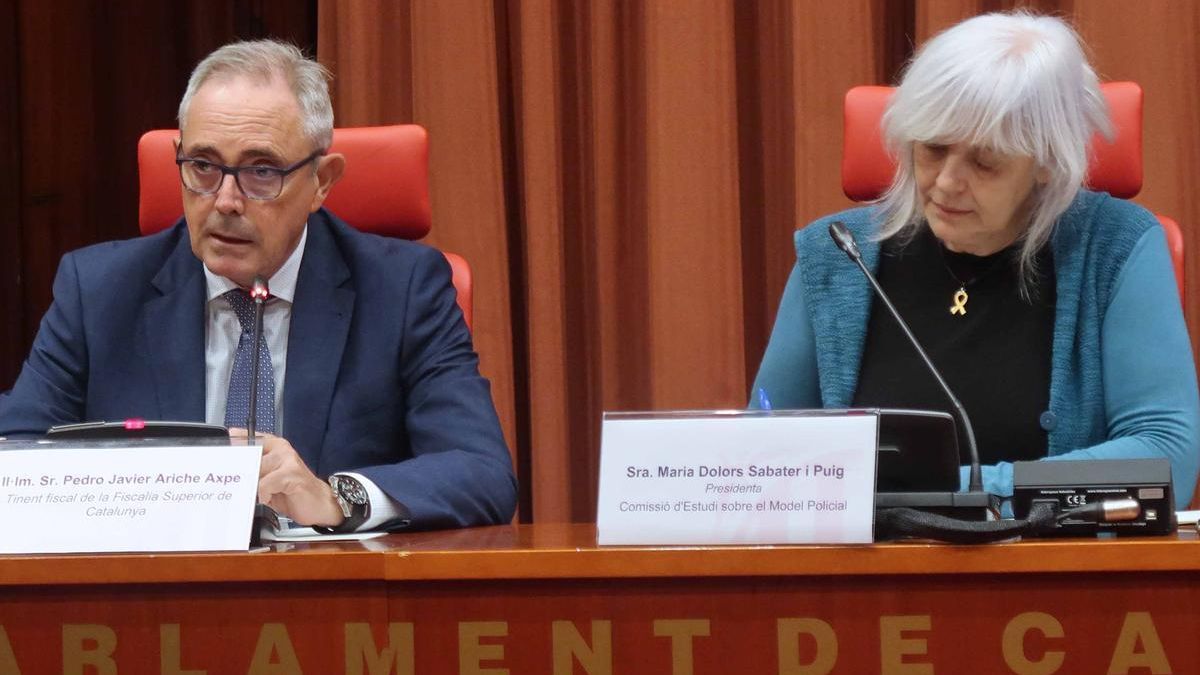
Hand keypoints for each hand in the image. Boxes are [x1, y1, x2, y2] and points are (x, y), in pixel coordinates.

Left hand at [228, 427, 344, 526]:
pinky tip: (268, 499)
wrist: (321, 504)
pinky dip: (263, 495)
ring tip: (255, 496)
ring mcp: (287, 460)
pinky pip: (265, 484)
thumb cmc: (292, 492)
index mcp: (274, 445)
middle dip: (238, 473)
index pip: (246, 439)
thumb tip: (227, 471)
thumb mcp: (268, 479)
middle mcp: (281, 449)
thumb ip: (253, 470)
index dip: (231, 449)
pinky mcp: (292, 474)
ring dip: (250, 487)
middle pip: (247, 456)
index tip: (218, 459)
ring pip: (255, 470)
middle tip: (232, 485)